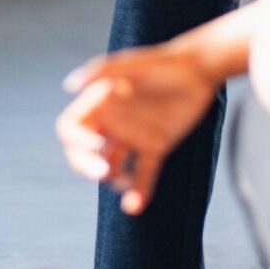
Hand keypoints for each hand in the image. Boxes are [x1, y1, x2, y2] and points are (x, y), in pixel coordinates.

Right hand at [57, 40, 226, 212]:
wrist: (200, 69)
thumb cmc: (162, 62)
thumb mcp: (130, 64)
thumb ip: (100, 71)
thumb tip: (69, 85)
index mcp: (99, 102)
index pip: (72, 128)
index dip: (77, 141)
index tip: (97, 145)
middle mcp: (113, 120)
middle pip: (84, 152)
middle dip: (87, 166)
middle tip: (105, 172)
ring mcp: (133, 135)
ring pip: (111, 166)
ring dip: (112, 179)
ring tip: (124, 182)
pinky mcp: (156, 146)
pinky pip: (143, 173)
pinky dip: (139, 191)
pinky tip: (135, 206)